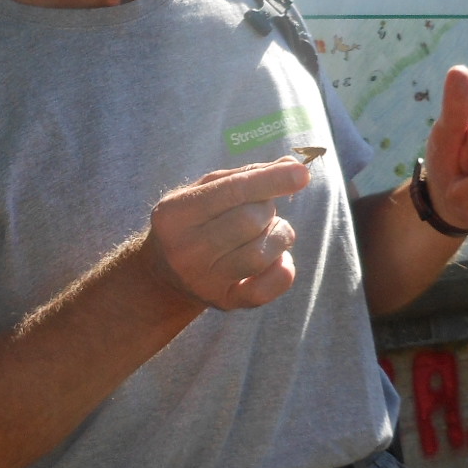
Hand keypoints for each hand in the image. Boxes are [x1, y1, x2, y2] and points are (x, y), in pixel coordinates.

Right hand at [143, 158, 311, 310]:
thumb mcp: (205, 191)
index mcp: (174, 214)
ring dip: (279, 235)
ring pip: (262, 254)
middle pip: (250, 221)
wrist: (165, 274)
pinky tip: (276, 257)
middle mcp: (185, 251)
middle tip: (260, 209)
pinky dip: (284, 268)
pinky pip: (268, 287)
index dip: (271, 180)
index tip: (302, 173)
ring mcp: (204, 281)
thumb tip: (292, 165)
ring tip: (269, 230)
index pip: (232, 191)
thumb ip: (245, 175)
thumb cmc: (194, 220)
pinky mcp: (225, 302)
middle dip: (267, 208)